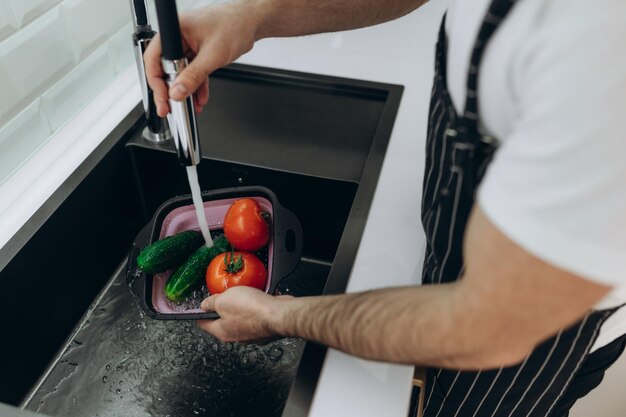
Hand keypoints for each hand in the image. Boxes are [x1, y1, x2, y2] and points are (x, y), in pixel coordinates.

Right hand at [144, 2, 259, 116]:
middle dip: (169, 90)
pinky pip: (192, 73)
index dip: (156, 80)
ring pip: (179, 73)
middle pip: (164, 67)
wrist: (251, 22)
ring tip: (188, 106)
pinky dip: (196, 86)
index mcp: (175, 29)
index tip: (163, 96)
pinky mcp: (198, 54)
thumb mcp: (212, 55)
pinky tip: (200, 98)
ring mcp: (188, 46)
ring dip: (184, 91)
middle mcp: (178, 37)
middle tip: (170, 106)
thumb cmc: (234, 25)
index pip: (154, 57)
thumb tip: (178, 91)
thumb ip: (193, 75)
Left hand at [197, 286, 290, 342]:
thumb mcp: (223, 300)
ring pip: (239, 320)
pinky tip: (256, 300)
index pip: (204, 325)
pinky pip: (254, 318)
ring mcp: (251, 333)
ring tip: (242, 296)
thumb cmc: (252, 310)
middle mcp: (235, 336)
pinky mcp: (264, 328)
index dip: (200, 314)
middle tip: (224, 297)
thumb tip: (205, 305)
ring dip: (239, 308)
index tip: (199, 309)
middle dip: (222, 309)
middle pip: (223, 322)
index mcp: (221, 332)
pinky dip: (253, 309)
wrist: (279, 314)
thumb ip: (211, 302)